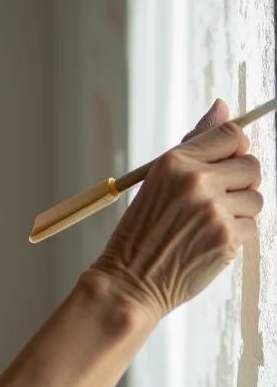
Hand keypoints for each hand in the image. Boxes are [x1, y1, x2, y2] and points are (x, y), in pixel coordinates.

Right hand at [91, 99, 262, 320]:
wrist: (129, 280)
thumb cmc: (140, 232)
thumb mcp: (157, 181)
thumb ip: (194, 146)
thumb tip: (222, 106)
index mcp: (174, 162)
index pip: (231, 134)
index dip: (235, 148)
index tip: (227, 162)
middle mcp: (196, 180)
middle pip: (251, 165)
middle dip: (240, 182)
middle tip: (215, 200)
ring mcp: (214, 210)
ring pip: (256, 198)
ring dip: (240, 211)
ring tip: (208, 224)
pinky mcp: (228, 238)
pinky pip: (252, 227)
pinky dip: (236, 236)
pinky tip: (208, 242)